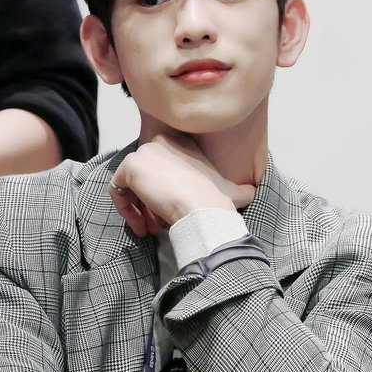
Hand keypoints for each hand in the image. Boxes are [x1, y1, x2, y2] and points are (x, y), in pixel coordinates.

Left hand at [109, 133, 255, 236]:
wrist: (202, 206)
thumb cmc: (217, 200)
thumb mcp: (234, 190)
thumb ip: (241, 189)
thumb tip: (254, 191)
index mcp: (183, 144)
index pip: (163, 169)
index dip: (164, 194)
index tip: (169, 215)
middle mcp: (162, 142)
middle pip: (146, 178)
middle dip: (150, 204)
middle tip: (158, 227)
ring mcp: (144, 152)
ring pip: (132, 185)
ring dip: (139, 210)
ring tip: (151, 229)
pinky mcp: (130, 165)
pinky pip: (117, 189)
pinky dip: (125, 209)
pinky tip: (140, 225)